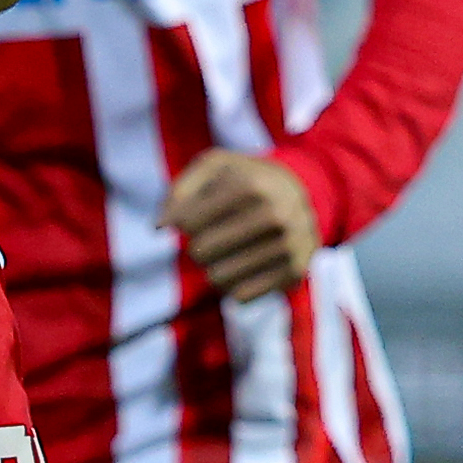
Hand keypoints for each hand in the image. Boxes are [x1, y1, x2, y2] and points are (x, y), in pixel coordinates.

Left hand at [163, 149, 320, 302]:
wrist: (303, 194)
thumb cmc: (246, 179)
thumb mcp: (214, 166)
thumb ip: (180, 190)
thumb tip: (159, 226)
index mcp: (251, 184)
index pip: (188, 222)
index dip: (181, 224)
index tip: (191, 219)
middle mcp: (275, 214)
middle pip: (200, 252)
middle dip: (197, 247)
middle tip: (209, 239)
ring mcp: (289, 245)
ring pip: (218, 278)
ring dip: (213, 268)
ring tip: (225, 254)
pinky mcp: (295, 272)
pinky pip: (241, 296)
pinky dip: (233, 286)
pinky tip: (242, 269)